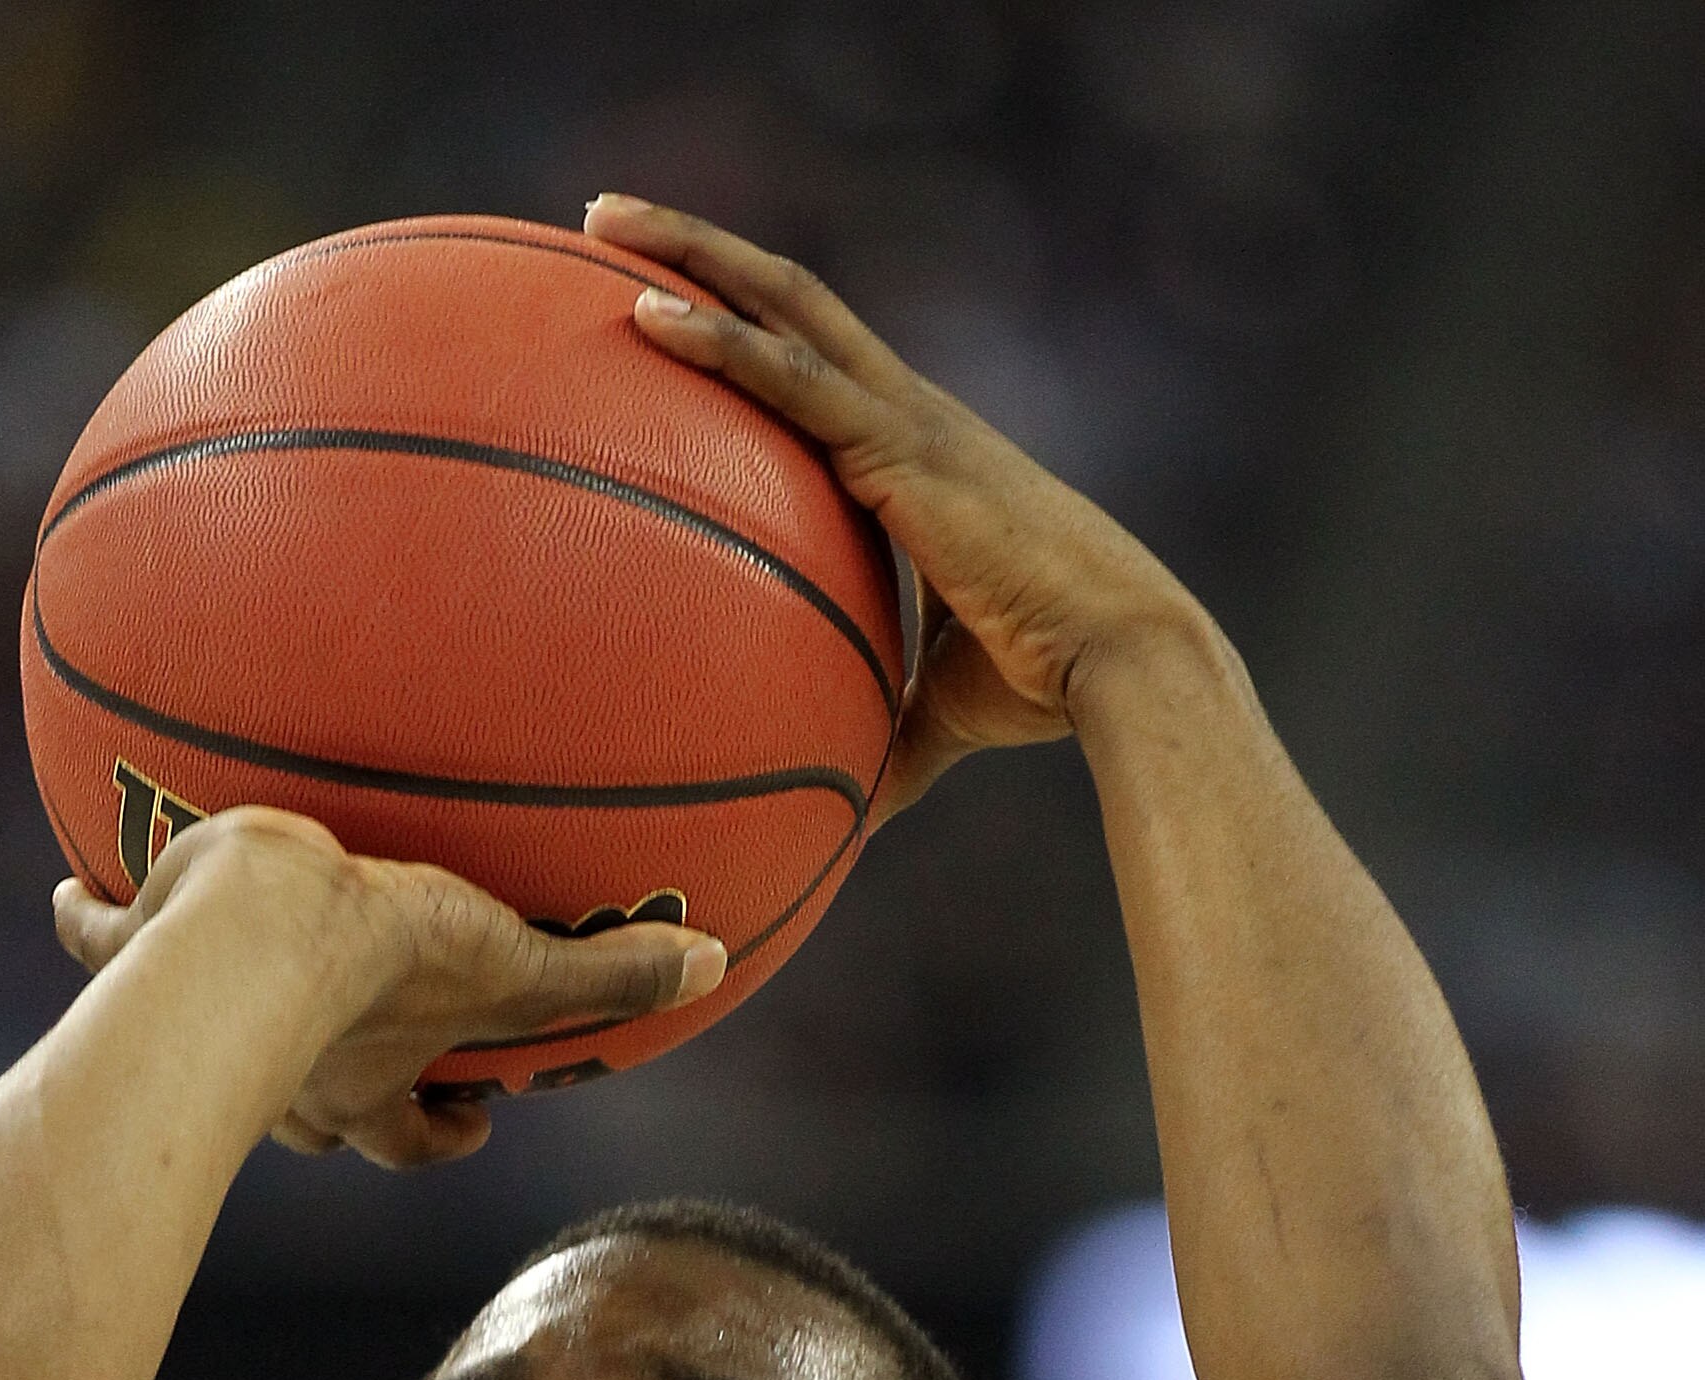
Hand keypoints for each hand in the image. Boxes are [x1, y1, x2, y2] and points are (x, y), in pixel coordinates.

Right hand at [54, 806, 724, 1168]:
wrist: (253, 928)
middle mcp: (284, 1073)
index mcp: (366, 1085)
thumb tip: (715, 963)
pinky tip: (71, 892)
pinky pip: (102, 935)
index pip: (411, 1135)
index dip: (441, 1133)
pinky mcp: (138, 949)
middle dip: (324, 1095)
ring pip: (196, 1030)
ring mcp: (200, 1019)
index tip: (469, 1115)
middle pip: (310, 1109)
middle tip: (341, 1055)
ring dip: (198, 1012)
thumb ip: (609, 972)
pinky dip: (89, 918)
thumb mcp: (511, 959)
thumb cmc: (381, 960)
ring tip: (180, 966)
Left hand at [586, 193, 1212, 818]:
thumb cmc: (1045, 684)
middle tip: (604, 218)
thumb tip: (841, 821)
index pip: (819, 360)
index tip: (672, 298)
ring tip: (599, 220)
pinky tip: (645, 321)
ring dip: (691, 255)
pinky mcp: (904, 446)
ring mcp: (908, 418)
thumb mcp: (940, 717)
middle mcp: (909, 412)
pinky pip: (791, 379)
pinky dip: (719, 343)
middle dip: (699, 248)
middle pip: (791, 298)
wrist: (1118, 659)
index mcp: (917, 453)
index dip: (752, 319)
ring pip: (785, 304)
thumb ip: (884, 748)